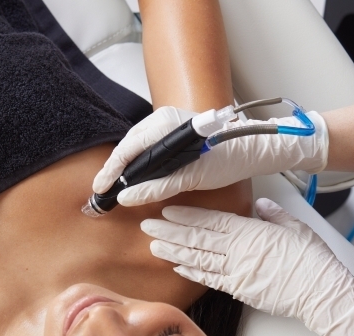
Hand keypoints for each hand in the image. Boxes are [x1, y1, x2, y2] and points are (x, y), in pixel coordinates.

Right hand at [93, 106, 328, 206]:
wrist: (253, 149)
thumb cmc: (229, 159)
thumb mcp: (192, 177)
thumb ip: (158, 187)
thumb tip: (128, 198)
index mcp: (166, 125)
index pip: (128, 148)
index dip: (112, 171)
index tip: (101, 190)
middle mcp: (163, 120)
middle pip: (128, 146)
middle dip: (114, 170)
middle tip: (102, 193)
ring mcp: (168, 124)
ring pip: (136, 146)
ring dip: (125, 167)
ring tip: (113, 187)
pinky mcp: (173, 132)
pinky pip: (147, 147)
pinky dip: (138, 163)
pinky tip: (133, 177)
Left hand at [140, 199, 353, 335]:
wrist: (322, 294)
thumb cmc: (312, 260)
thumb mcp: (296, 227)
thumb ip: (273, 215)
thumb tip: (261, 205)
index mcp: (250, 233)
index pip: (210, 222)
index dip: (186, 217)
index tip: (167, 212)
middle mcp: (238, 252)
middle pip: (197, 240)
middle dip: (170, 232)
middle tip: (148, 227)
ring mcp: (236, 273)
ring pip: (198, 259)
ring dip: (174, 252)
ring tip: (154, 246)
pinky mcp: (239, 290)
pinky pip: (210, 280)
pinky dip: (192, 273)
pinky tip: (178, 267)